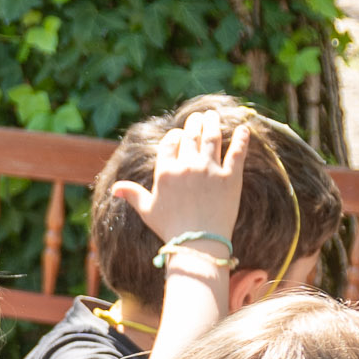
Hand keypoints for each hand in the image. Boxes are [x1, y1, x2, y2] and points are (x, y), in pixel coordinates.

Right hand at [112, 109, 246, 267]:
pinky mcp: (231, 177)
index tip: (178, 134)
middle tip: (198, 117)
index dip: (174, 136)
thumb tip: (115, 189)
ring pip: (212, 138)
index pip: (169, 144)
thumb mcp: (147, 211)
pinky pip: (237, 151)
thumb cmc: (170, 229)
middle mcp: (187, 166)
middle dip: (194, 123)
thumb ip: (133, 195)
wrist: (198, 243)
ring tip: (213, 115)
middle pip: (191, 136)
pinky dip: (241, 138)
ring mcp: (210, 170)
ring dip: (212, 123)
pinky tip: (244, 128)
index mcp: (165, 172)